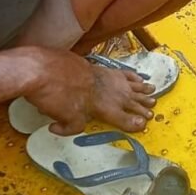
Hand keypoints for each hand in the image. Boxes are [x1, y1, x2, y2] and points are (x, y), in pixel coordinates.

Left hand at [21, 48, 156, 134]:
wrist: (43, 68)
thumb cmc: (53, 95)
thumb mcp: (62, 118)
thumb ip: (69, 127)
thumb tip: (61, 128)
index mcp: (103, 107)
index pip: (124, 118)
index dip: (134, 123)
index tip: (143, 125)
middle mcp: (108, 92)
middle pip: (131, 101)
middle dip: (142, 107)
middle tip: (152, 111)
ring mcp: (104, 77)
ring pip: (129, 85)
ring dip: (142, 90)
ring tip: (152, 92)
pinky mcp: (97, 66)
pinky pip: (121, 72)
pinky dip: (131, 76)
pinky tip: (137, 77)